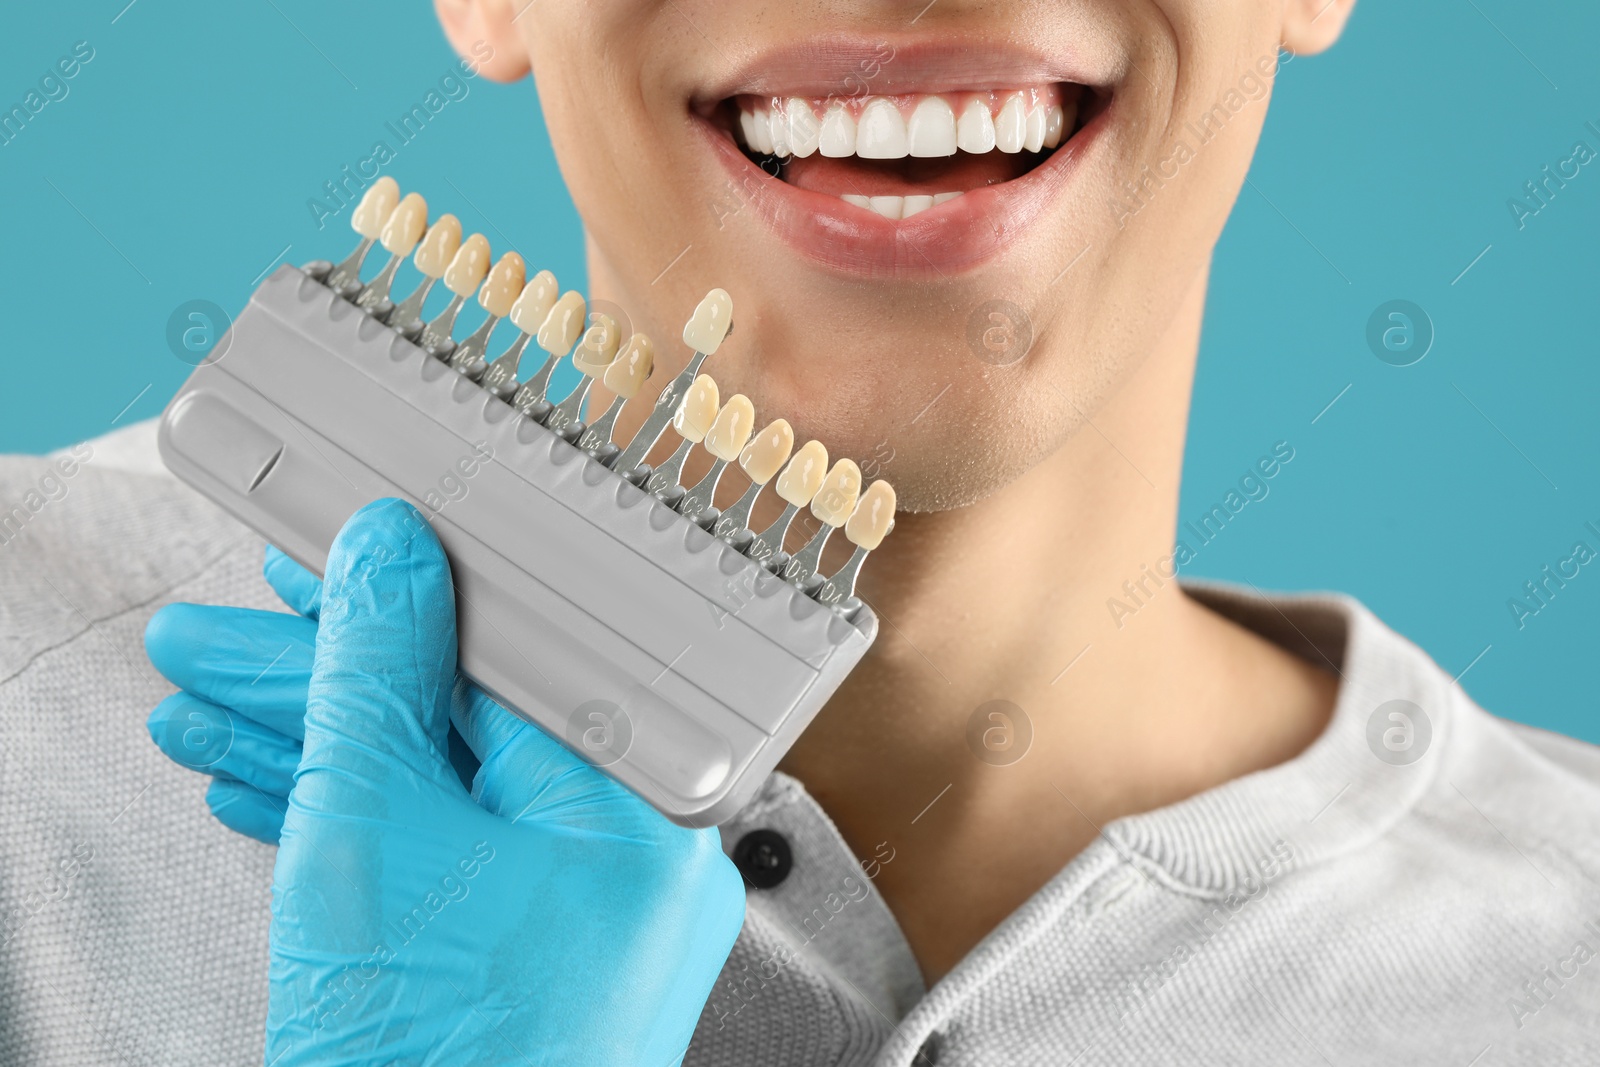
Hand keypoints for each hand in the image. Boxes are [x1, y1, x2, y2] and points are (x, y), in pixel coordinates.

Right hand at [145, 499, 744, 1064]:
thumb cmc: (427, 1059)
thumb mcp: (374, 828)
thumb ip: (378, 674)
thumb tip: (386, 554)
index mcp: (638, 799)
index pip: (525, 640)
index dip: (408, 583)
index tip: (332, 557)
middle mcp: (634, 849)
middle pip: (469, 712)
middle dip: (327, 673)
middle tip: (229, 635)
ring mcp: (585, 907)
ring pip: (445, 783)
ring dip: (318, 741)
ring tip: (207, 703)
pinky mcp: (533, 952)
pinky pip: (449, 853)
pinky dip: (354, 819)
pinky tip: (259, 782)